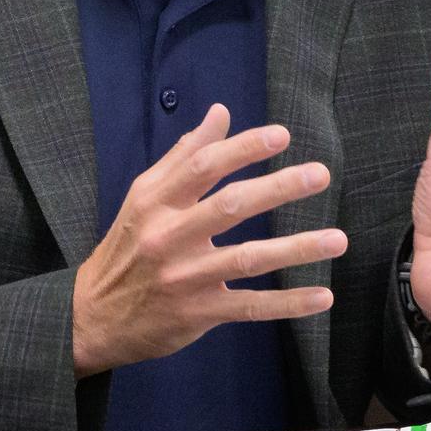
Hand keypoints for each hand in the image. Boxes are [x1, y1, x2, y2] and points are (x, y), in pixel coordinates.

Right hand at [72, 104, 346, 377]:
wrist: (93, 316)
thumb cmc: (128, 246)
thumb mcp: (144, 196)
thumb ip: (184, 155)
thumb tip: (220, 114)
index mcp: (156, 200)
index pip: (204, 166)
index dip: (243, 149)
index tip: (282, 136)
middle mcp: (170, 236)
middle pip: (230, 206)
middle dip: (278, 188)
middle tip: (320, 174)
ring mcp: (186, 278)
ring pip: (248, 259)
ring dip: (297, 248)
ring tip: (338, 238)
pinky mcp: (199, 313)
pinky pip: (250, 307)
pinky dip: (288, 304)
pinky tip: (322, 295)